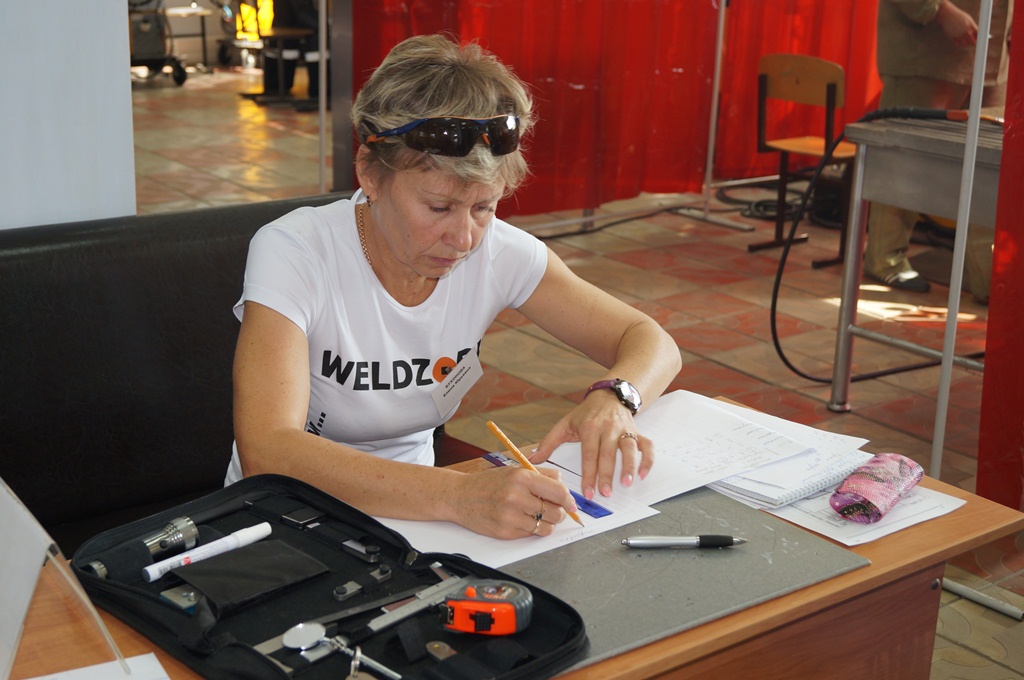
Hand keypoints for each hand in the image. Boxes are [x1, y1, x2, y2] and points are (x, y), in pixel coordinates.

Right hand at [448, 466, 574, 538]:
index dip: (568, 500)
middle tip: (554, 510)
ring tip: (539, 516)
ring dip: (547, 523)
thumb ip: (542, 475)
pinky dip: (532, 529)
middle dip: (559, 513)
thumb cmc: (489, 483)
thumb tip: (563, 485)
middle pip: (556, 512)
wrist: (460, 496)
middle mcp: (516, 496)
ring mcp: (510, 516)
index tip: (570, 504)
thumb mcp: (515, 470)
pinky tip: (523, 520)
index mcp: (521, 478)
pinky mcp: (505, 532)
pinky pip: (531, 534)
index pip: (558, 491)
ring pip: (546, 527)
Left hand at [531, 390, 654, 499]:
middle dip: (607, 475)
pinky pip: (646, 446)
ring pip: (629, 448)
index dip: (588, 474)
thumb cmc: (586, 413)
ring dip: (629, 466)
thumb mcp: (565, 423)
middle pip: (608, 453)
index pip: (589, 454)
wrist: (609, 395)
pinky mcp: (637, 431)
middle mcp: (608, 428)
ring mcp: (624, 429)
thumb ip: (549, 442)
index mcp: (589, 427)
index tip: (587, 491)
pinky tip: (643, 474)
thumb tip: (532, 459)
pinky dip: (648, 459)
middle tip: (605, 493)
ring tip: (626, 483)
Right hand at [934, 0, 978, 46]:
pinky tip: (958, 39)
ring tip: (964, 39)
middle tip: (973, 41)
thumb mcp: (968, 19)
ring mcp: (960, 35)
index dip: (980, 37)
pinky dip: (959, 43)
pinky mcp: (953, 38)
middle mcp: (966, 32)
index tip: (980, 38)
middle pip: (973, 42)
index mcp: (972, 26)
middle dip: (974, 42)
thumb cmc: (959, 16)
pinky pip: (958, 44)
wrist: (948, 16)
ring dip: (966, 42)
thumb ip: (973, 26)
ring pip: (966, 44)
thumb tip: (978, 33)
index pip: (979, 35)